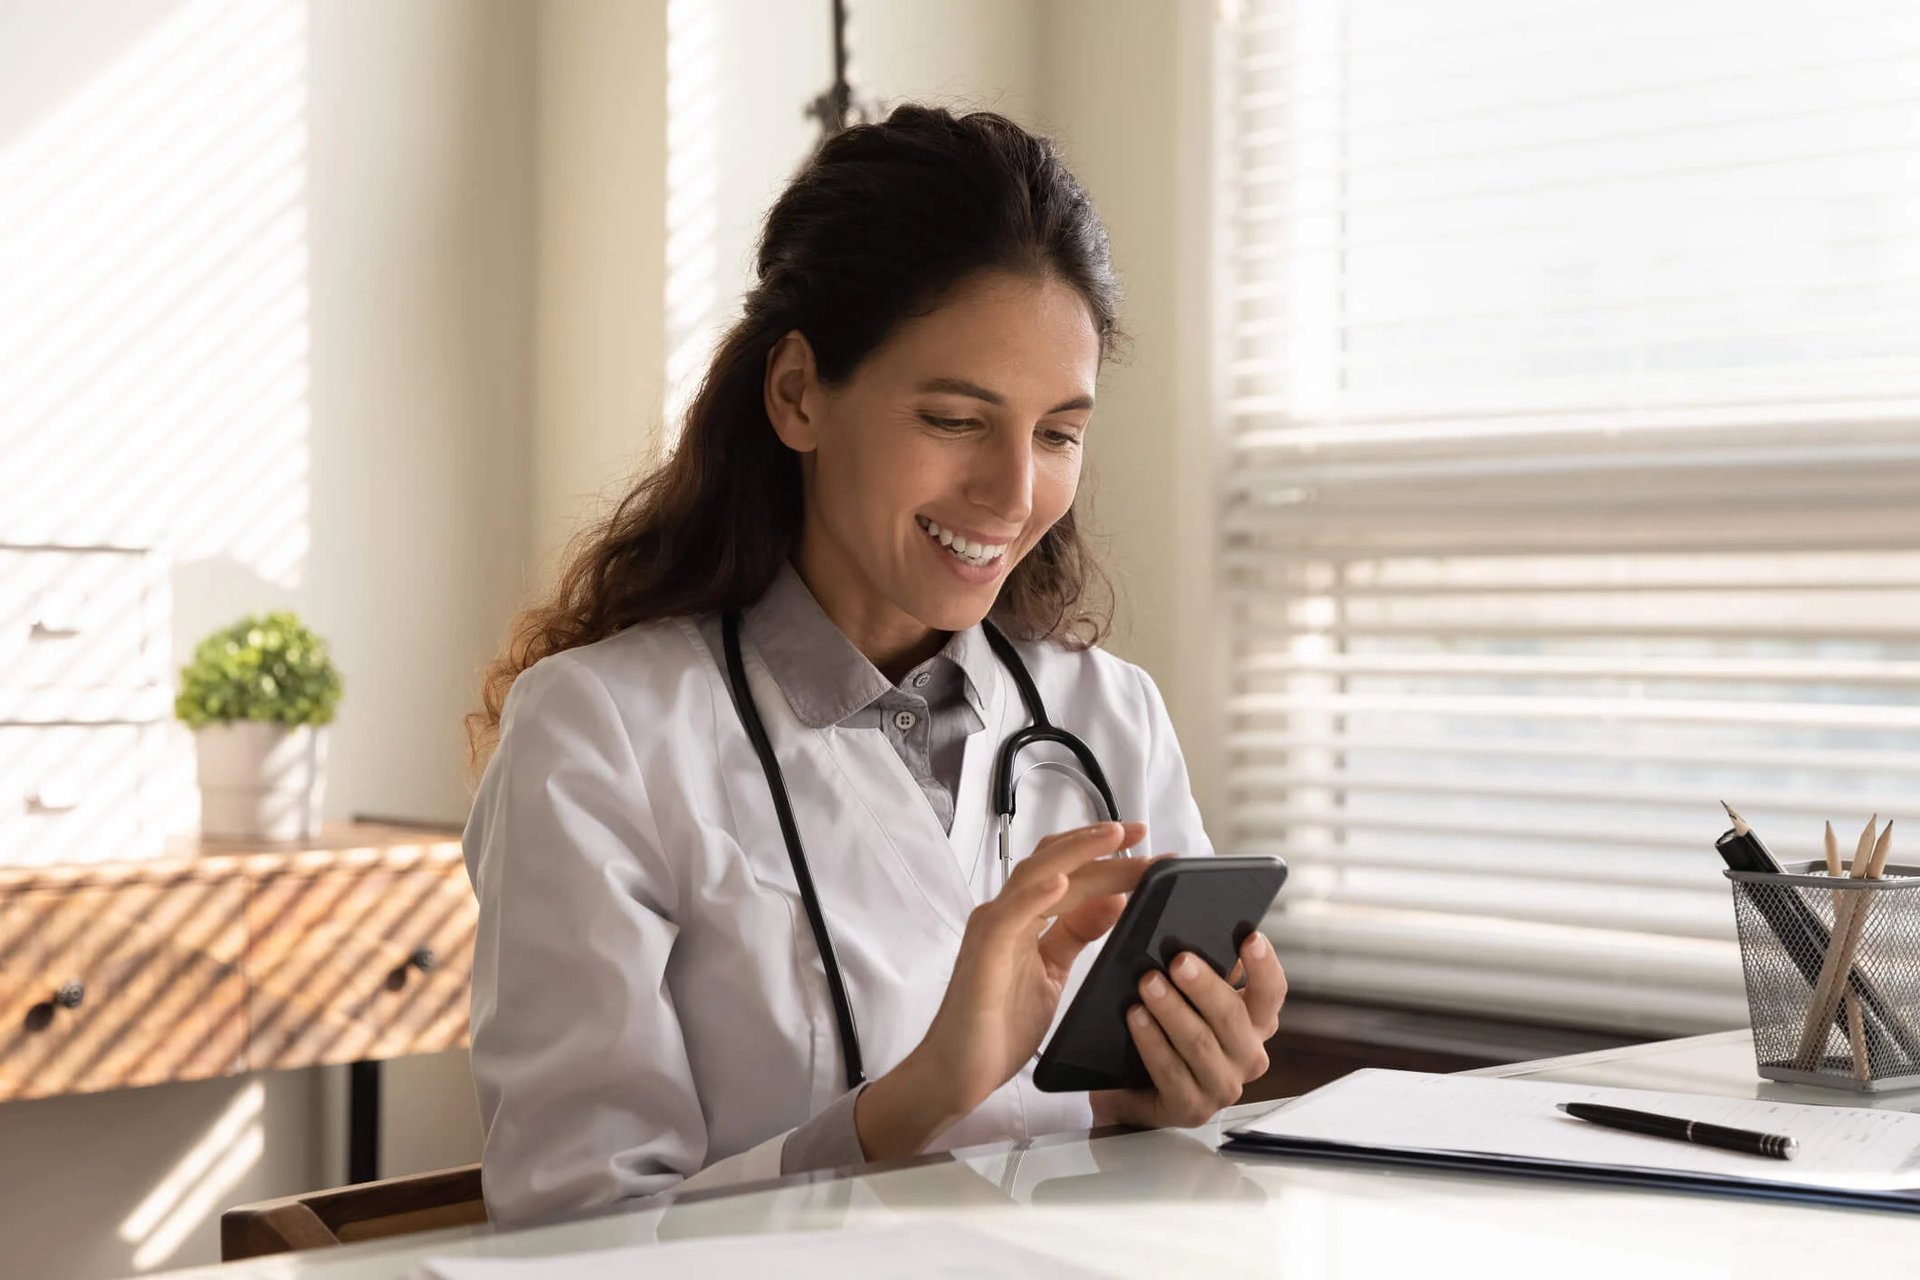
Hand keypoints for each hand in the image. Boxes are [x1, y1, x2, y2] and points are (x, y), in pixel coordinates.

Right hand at [855, 820, 1149, 1159]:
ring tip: (1114, 838)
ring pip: (1036, 875)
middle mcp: (1005, 915)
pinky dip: (1036, 895)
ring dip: (1078, 854)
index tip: (1152, 853)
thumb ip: (1076, 935)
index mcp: (1022, 919)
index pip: (1069, 873)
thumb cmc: (996, 1027)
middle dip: (1102, 848)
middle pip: (1057, 865)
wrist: (955, 1074)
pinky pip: (1010, 916)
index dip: (1108, 858)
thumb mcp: (1051, 974)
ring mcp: (993, 930)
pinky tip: (1063, 882)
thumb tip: (1113, 901)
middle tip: (1145, 835)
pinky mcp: (984, 954)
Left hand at [1090, 930, 1286, 1129]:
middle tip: (1178, 960)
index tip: (1250, 937)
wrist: (1125, 1086)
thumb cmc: (1161, 1029)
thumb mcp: (1184, 993)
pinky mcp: (1191, 1108)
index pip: (1272, 992)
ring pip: (1200, 1042)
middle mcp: (1246, 1056)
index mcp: (1254, 1023)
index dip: (1264, 965)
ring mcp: (1221, 1086)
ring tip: (1148, 984)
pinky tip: (1136, 1018)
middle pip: (1233, 1016)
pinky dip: (1152, 1041)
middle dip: (1204, 985)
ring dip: (1172, 1009)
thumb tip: (1195, 929)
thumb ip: (1199, 965)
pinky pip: (1171, 1071)